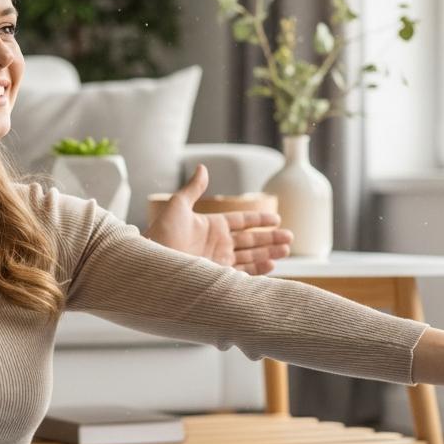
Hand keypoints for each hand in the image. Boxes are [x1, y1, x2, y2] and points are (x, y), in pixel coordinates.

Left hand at [145, 164, 292, 274]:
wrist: (153, 262)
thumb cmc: (161, 234)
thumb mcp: (178, 206)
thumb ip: (193, 188)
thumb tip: (202, 167)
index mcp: (212, 226)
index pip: (242, 222)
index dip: (259, 220)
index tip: (277, 218)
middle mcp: (218, 244)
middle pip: (251, 240)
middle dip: (271, 238)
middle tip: (290, 237)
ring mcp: (218, 261)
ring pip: (251, 256)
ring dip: (269, 253)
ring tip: (286, 249)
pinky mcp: (218, 276)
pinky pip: (243, 273)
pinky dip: (258, 270)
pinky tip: (271, 266)